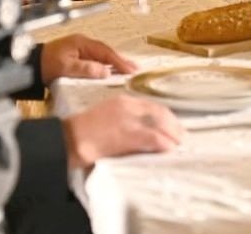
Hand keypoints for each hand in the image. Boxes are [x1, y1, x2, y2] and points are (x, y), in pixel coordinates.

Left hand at [40, 34, 137, 83]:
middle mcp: (83, 43)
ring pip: (102, 55)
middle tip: (135, 69)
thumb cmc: (45, 64)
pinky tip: (111, 70)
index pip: (105, 52)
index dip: (119, 61)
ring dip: (115, 63)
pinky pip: (96, 59)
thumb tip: (105, 71)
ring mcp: (80, 48)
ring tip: (128, 70)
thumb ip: (86, 69)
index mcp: (81, 43)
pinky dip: (106, 64)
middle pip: (106, 52)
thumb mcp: (66, 67)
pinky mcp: (77, 55)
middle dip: (121, 60)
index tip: (130, 70)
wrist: (30, 65)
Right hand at [61, 95, 183, 168]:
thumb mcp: (107, 115)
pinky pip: (152, 138)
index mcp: (123, 100)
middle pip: (160, 114)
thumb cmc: (84, 130)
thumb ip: (125, 117)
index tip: (174, 125)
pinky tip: (168, 149)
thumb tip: (142, 129)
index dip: (167, 117)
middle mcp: (129, 106)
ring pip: (159, 126)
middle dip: (173, 126)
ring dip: (171, 136)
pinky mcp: (127, 134)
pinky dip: (163, 143)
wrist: (70, 138)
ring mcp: (129, 120)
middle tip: (181, 137)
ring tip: (177, 145)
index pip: (153, 106)